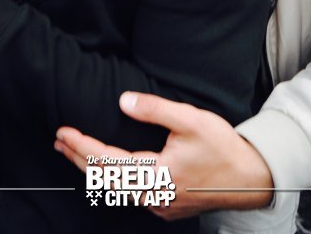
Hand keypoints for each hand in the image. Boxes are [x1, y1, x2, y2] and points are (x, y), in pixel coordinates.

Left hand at [54, 92, 272, 219]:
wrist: (251, 178)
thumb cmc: (223, 148)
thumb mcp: (191, 120)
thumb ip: (154, 110)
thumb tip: (122, 101)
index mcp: (156, 175)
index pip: (106, 161)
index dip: (81, 146)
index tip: (63, 132)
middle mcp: (152, 196)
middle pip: (104, 180)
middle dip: (78, 159)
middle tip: (59, 141)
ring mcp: (158, 206)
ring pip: (115, 190)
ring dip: (93, 170)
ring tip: (76, 152)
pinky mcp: (166, 208)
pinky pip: (130, 195)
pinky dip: (112, 180)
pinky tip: (108, 169)